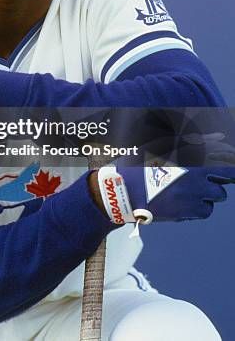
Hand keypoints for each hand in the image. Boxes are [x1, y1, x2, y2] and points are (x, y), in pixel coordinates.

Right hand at [97, 134, 234, 225]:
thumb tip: (216, 137)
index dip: (229, 165)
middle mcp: (195, 174)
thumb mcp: (160, 146)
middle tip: (207, 180)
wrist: (123, 191)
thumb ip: (190, 141)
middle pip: (225, 178)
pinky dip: (199, 208)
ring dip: (208, 194)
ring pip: (216, 196)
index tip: (228, 168)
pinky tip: (185, 203)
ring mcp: (192, 193)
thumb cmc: (138, 166)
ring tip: (191, 192)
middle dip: (218, 178)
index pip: (222, 158)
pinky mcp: (187, 211)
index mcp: (188, 156)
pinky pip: (205, 210)